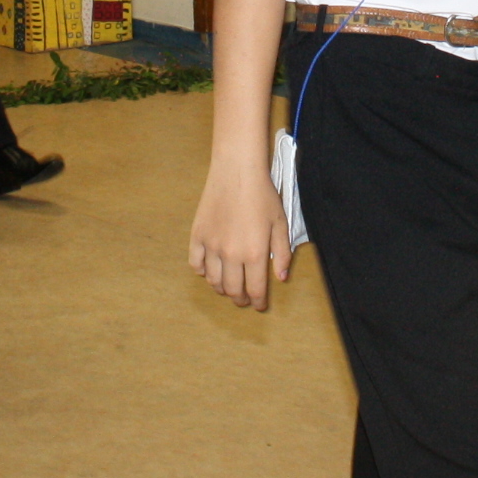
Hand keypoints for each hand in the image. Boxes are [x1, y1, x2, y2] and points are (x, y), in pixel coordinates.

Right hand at [189, 162, 293, 309]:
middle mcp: (232, 255)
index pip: (255, 290)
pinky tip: (209, 271)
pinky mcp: (197, 236)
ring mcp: (212, 246)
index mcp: (255, 254)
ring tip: (228, 288)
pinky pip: (196, 264)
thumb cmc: (263, 196)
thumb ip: (282, 254)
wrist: (237, 172)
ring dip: (222, 289)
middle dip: (240, 299)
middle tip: (244, 298)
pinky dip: (202, 272)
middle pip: (233, 290)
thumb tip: (280, 278)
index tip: (259, 306)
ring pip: (214, 281)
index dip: (257, 302)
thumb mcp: (280, 224)